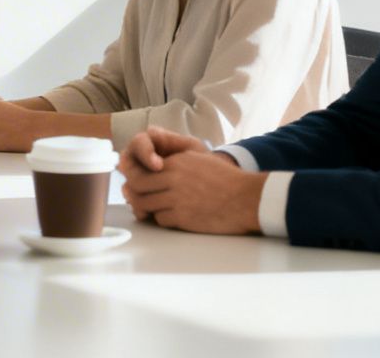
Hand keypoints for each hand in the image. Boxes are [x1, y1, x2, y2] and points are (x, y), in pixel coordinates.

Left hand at [119, 128, 262, 234]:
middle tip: (139, 198)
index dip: (133, 178)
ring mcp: (177, 199)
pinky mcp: (183, 218)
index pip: (140, 170)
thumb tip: (152, 166)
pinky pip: (160, 219)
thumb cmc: (225, 179)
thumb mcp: (198, 159)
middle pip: (137, 188)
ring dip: (147, 208)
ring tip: (154, 209)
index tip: (134, 184)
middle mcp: (173, 179)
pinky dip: (162, 219)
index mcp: (175, 163)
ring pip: (145, 205)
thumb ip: (174, 160)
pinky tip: (172, 217)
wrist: (246, 199)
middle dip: (135, 194)